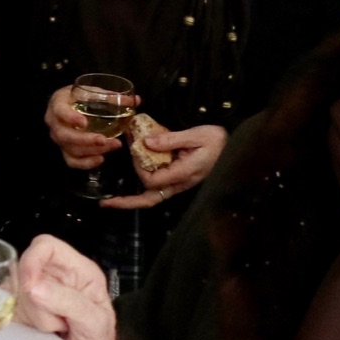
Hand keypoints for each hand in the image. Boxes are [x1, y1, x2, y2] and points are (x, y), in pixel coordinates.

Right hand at [13, 233, 116, 339]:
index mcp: (77, 270)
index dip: (33, 259)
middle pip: (24, 269)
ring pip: (12, 291)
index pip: (47, 246)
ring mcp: (33, 294)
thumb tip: (34, 285)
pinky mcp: (19, 311)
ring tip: (52, 330)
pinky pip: (4, 308)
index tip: (29, 284)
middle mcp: (53, 277)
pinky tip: (36, 333)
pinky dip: (16, 323)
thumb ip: (69, 301)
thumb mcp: (95, 323)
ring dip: (29, 315)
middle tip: (54, 321)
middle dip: (33, 298)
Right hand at [46, 84, 135, 167]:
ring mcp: (58, 139)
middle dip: (86, 140)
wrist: (70, 105)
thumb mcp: (92, 92)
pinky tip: (101, 158)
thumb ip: (111, 97)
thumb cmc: (81, 97)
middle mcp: (54, 123)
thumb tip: (135, 100)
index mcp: (58, 104)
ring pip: (71, 150)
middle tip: (105, 139)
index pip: (60, 111)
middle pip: (65, 136)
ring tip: (113, 145)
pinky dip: (86, 163)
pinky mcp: (64, 150)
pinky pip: (72, 161)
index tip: (85, 122)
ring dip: (93, 150)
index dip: (70, 118)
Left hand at [101, 124, 226, 209]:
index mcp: (184, 174)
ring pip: (152, 198)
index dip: (138, 168)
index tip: (134, 149)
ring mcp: (178, 184)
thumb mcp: (196, 135)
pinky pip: (157, 189)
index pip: (152, 180)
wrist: (234, 147)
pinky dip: (142, 190)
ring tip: (111, 201)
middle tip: (105, 204)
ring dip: (132, 200)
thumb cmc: (218, 141)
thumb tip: (145, 143)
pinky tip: (129, 186)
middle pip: (150, 200)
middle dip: (127, 203)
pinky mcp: (178, 180)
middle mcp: (179, 183)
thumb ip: (170, 140)